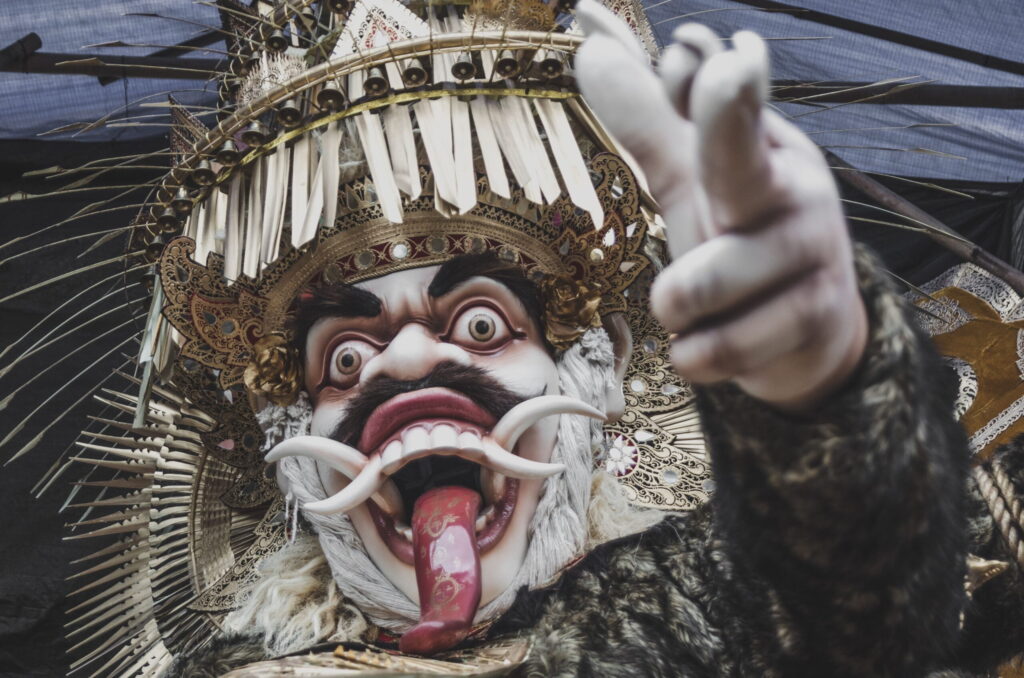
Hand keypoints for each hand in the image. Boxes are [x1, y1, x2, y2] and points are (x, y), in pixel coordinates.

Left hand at [575, 0, 866, 410]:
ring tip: (694, 305)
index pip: (735, 102)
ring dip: (675, 306)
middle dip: (722, 117)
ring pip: (698, 286)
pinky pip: (713, 349)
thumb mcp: (694, 183)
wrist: (810, 337)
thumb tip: (593, 48)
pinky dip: (694, 355)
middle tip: (724, 71)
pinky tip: (710, 341)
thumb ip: (648, 124)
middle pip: (738, 158)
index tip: (691, 52)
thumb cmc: (744, 247)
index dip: (706, 81)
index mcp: (765, 152)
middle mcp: (796, 192)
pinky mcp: (814, 321)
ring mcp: (811, 255)